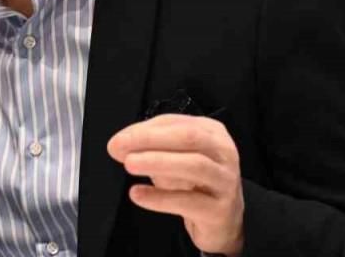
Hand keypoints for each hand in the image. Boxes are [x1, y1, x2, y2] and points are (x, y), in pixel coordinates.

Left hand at [107, 114, 244, 256]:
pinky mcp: (220, 210)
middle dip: (151, 139)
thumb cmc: (196, 183)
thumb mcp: (175, 159)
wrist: (223, 221)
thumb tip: (119, 146)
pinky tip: (138, 194)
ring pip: (195, 165)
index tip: (119, 139)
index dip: (145, 130)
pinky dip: (160, 197)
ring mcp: (225, 181)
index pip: (175, 123)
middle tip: (120, 147)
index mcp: (211, 132)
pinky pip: (189, 201)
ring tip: (129, 164)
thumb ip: (150, 148)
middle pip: (189, 138)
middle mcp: (224, 152)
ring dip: (158, 162)